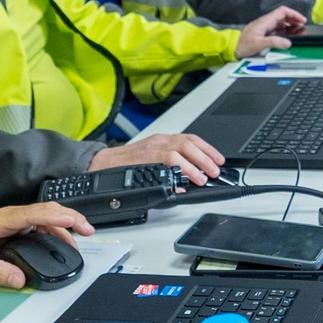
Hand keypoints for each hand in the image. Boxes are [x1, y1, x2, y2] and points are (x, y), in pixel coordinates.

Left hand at [0, 204, 94, 288]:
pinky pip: (39, 226)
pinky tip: (64, 240)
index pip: (34, 214)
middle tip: (88, 230)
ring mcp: (12, 222)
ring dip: (65, 225)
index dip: (57, 217)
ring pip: (45, 217)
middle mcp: (9, 217)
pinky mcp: (13, 229)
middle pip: (46, 211)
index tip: (75, 223)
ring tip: (81, 238)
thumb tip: (20, 280)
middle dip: (70, 217)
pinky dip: (56, 230)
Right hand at [90, 133, 225, 185]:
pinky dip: (176, 172)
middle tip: (215, 170)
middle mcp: (159, 141)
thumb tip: (189, 181)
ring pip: (178, 152)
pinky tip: (183, 182)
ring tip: (202, 178)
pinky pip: (164, 163)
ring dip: (194, 165)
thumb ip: (172, 166)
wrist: (103, 163)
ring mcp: (151, 149)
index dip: (208, 149)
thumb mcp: (153, 159)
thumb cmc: (129, 164)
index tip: (219, 159)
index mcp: (163, 140)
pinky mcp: (144, 159)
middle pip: (188, 144)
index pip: (191, 139)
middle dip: (205, 157)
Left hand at [235, 5, 306, 57]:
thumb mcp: (259, 44)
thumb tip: (288, 43)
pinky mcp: (265, 34)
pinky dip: (286, 32)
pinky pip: (278, 30)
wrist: (233, 47)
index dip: (294, 14)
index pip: (283, 11)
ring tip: (299, 32)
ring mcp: (266, 28)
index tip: (302, 20)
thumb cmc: (242, 44)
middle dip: (295, 20)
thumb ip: (274, 42)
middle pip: (284, 16)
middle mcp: (267, 22)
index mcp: (266, 21)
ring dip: (291, 26)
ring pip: (282, 23)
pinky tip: (290, 36)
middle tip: (303, 27)